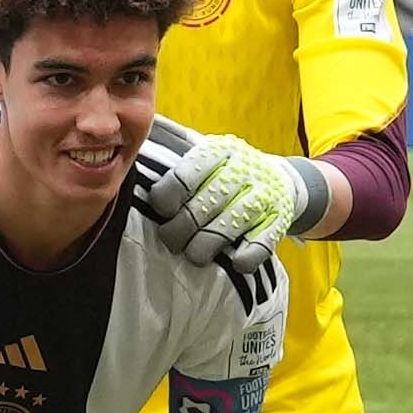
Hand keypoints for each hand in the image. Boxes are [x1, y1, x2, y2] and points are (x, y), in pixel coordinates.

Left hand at [135, 126, 327, 273]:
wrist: (280, 179)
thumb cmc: (225, 171)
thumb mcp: (205, 153)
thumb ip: (172, 154)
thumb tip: (132, 152)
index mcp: (218, 151)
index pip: (182, 178)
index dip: (165, 201)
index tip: (162, 211)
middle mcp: (243, 170)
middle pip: (200, 208)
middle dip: (178, 231)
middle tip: (170, 239)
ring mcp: (263, 196)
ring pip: (225, 229)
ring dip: (202, 248)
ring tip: (193, 254)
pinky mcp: (279, 221)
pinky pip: (258, 246)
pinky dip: (242, 258)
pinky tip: (231, 261)